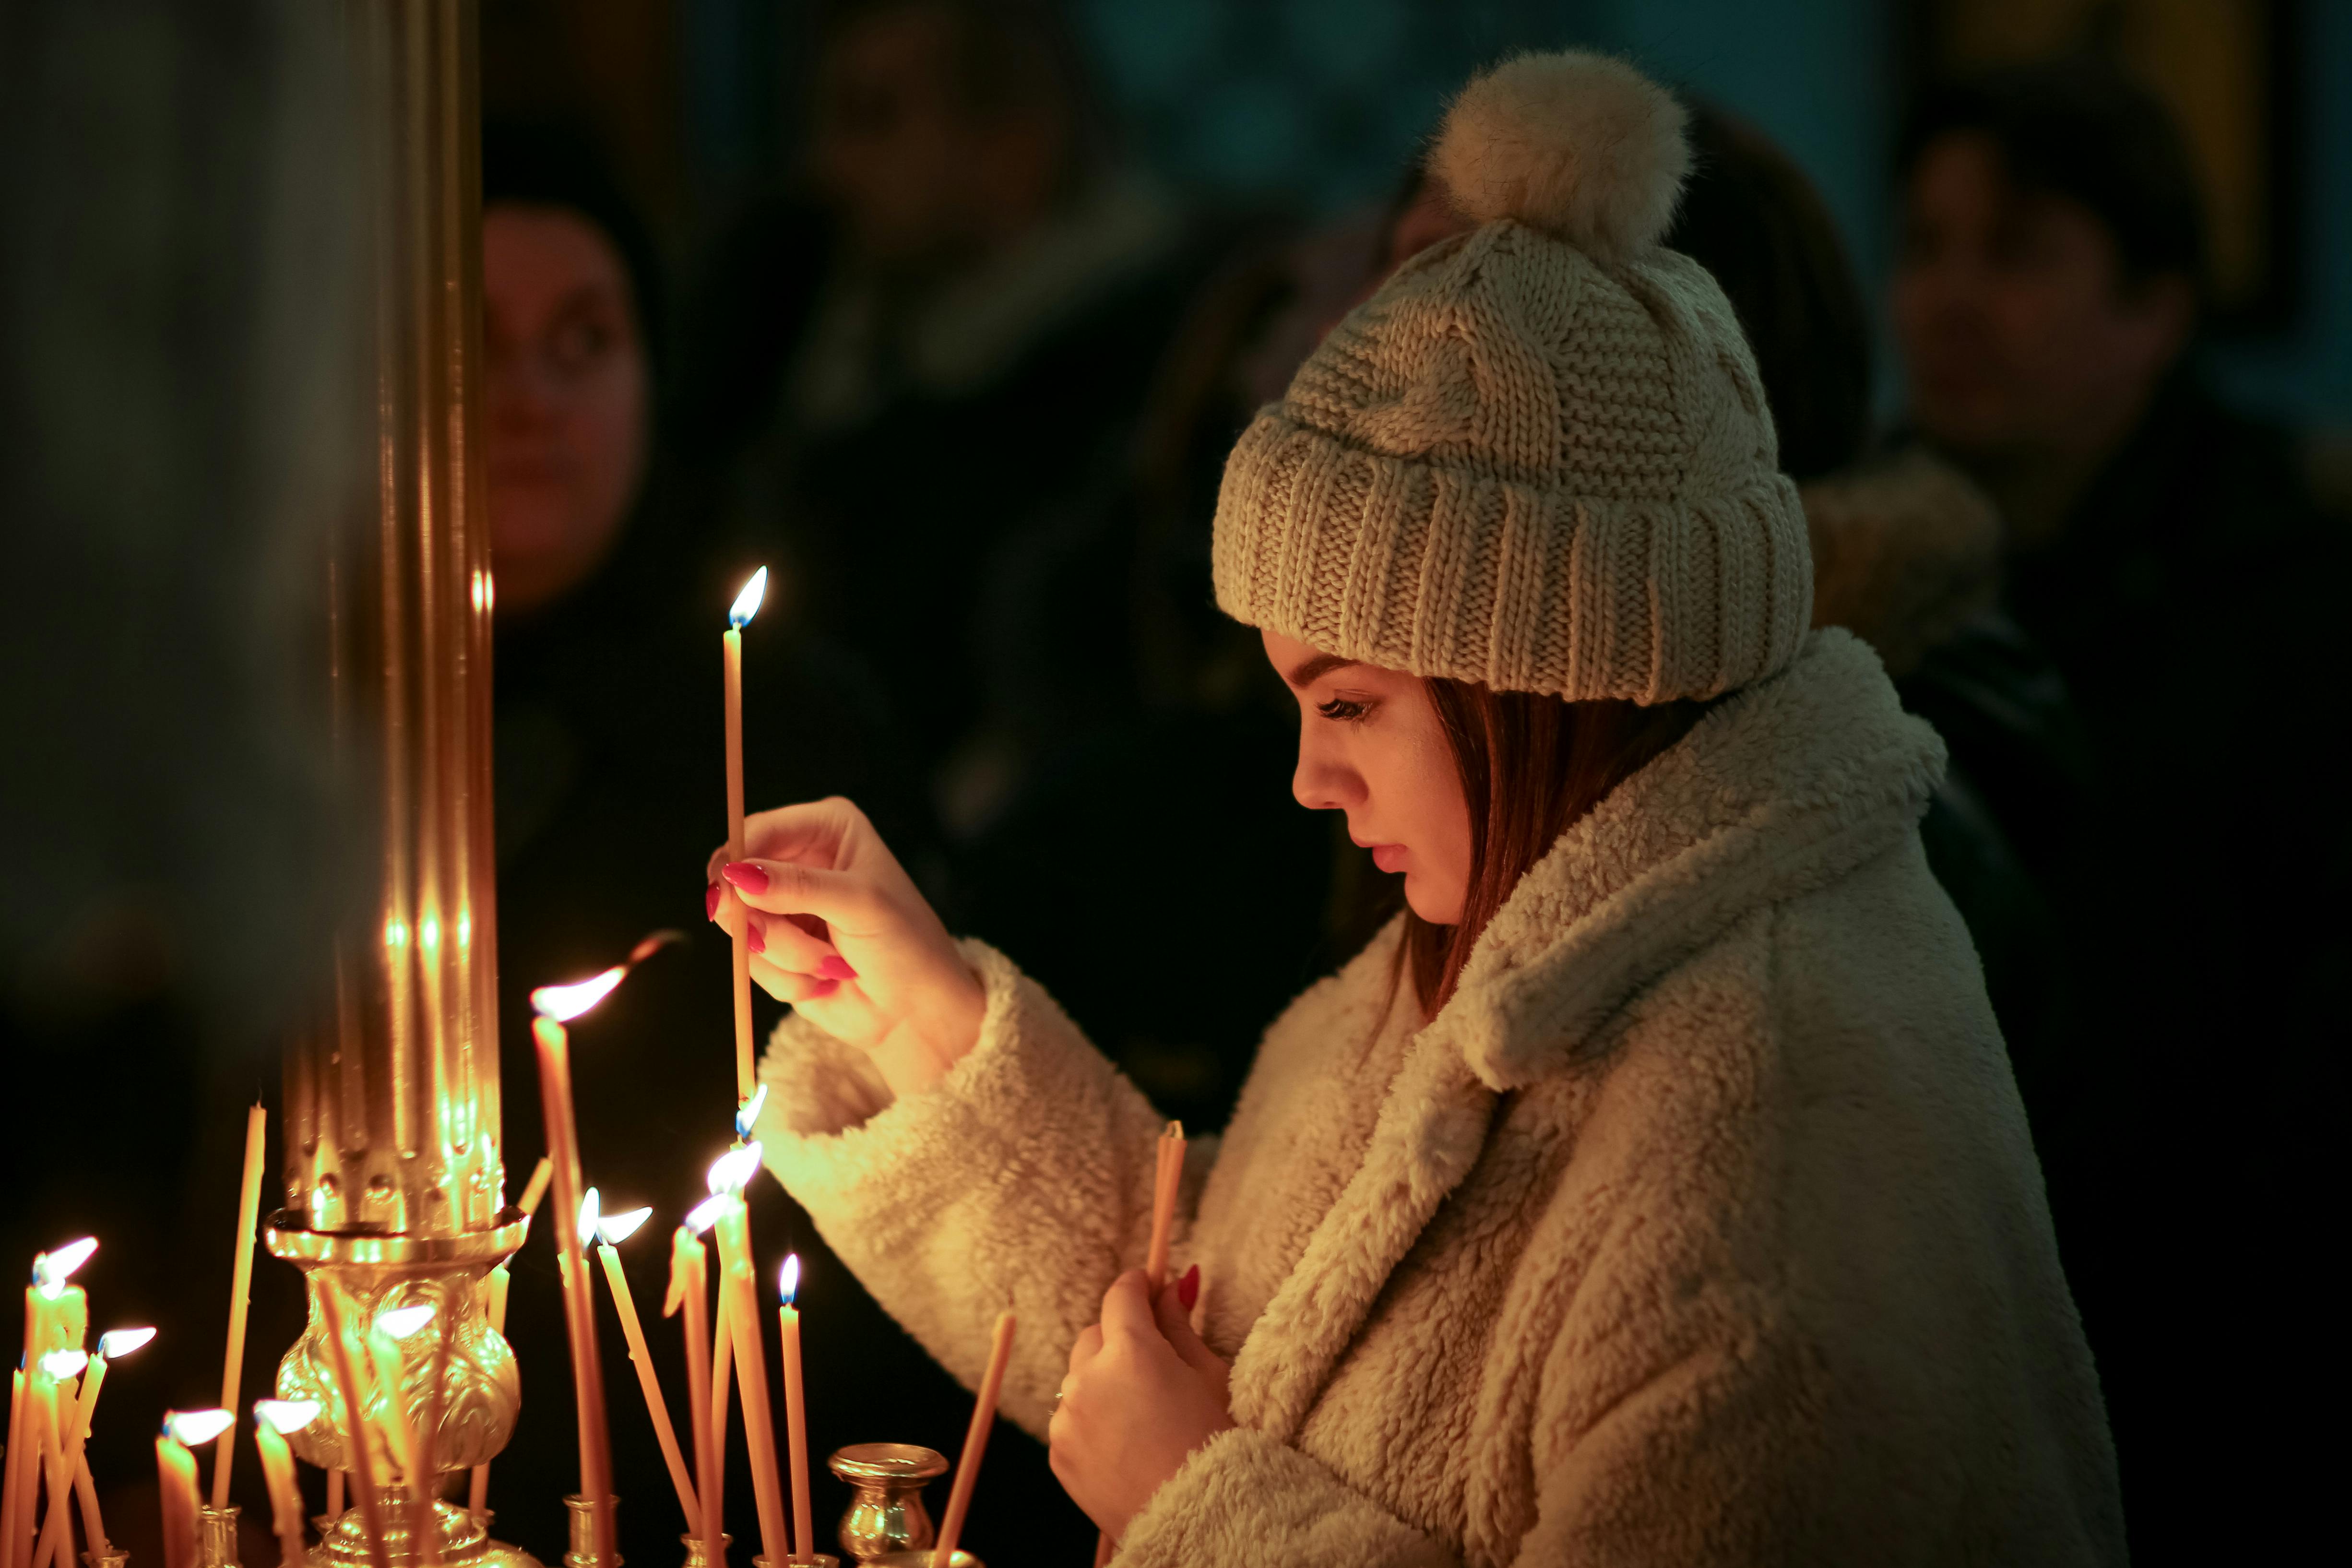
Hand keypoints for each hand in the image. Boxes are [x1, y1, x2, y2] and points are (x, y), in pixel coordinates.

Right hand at [706, 797, 983, 1097]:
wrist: (916, 1011)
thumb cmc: (907, 945)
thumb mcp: (860, 904)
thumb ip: (799, 886)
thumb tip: (737, 875)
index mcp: (827, 829)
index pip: (759, 830)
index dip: (736, 861)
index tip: (728, 895)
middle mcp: (801, 861)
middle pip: (736, 879)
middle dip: (763, 920)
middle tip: (779, 938)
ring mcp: (785, 907)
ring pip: (742, 926)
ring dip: (787, 955)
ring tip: (833, 963)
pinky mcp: (777, 947)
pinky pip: (751, 961)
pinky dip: (788, 978)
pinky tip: (825, 980)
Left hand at [1048, 1267, 1232, 1540]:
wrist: (1198, 1520)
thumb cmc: (1216, 1443)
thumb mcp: (1208, 1374)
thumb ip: (1180, 1324)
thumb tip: (1175, 1283)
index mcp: (1130, 1350)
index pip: (1121, 1295)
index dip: (1138, 1285)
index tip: (1150, 1285)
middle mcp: (1088, 1378)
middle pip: (1095, 1334)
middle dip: (1120, 1337)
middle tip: (1154, 1359)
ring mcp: (1067, 1418)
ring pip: (1078, 1378)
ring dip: (1103, 1380)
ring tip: (1141, 1411)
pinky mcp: (1059, 1453)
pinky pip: (1070, 1418)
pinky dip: (1091, 1419)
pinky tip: (1125, 1440)